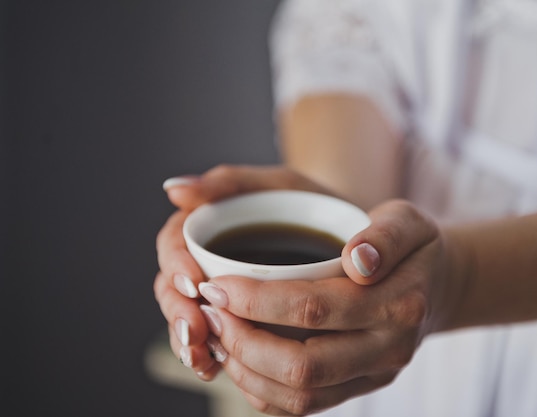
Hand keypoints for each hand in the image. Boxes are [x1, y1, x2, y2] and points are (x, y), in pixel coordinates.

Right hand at [154, 165, 337, 378]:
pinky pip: (217, 341)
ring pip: (190, 318)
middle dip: (179, 312)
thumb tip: (172, 190)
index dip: (175, 265)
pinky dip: (212, 355)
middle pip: (173, 287)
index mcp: (208, 224)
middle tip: (195, 332)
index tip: (194, 283)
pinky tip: (216, 369)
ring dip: (190, 340)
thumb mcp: (277, 185)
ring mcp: (223, 292)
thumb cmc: (311, 203)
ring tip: (202, 358)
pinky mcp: (241, 319)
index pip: (173, 243)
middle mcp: (209, 260)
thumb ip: (229, 181)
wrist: (350, 235)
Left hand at [199, 200, 464, 414]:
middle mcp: (389, 348)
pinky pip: (305, 405)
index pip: (315, 308)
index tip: (217, 283)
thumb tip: (356, 259)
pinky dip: (262, 389)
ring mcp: (374, 375)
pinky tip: (240, 358)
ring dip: (247, 370)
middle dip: (243, 342)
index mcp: (399, 303)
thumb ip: (385, 233)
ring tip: (217, 334)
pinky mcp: (359, 388)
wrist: (436, 285)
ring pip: (301, 394)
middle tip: (210, 311)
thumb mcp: (407, 220)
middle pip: (304, 364)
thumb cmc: (412, 246)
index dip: (257, 300)